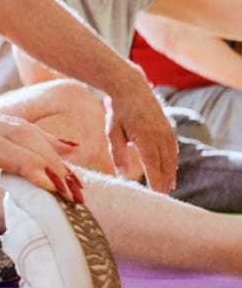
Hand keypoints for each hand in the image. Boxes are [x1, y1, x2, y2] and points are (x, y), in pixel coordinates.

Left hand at [0, 80, 85, 203]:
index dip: (23, 163)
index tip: (50, 185)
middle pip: (16, 139)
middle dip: (51, 166)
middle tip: (77, 199)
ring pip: (20, 130)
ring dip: (52, 156)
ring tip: (76, 187)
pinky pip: (12, 125)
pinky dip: (42, 138)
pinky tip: (67, 149)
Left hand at [106, 71, 176, 193]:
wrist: (131, 88)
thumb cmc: (119, 112)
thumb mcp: (113, 133)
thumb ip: (118, 155)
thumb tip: (124, 176)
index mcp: (146, 138)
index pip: (153, 166)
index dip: (155, 183)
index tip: (155, 196)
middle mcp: (160, 135)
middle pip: (164, 165)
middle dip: (163, 182)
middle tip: (162, 199)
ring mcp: (167, 131)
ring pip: (171, 158)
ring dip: (170, 174)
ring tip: (169, 189)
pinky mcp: (169, 127)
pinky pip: (173, 148)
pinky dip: (173, 161)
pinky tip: (171, 170)